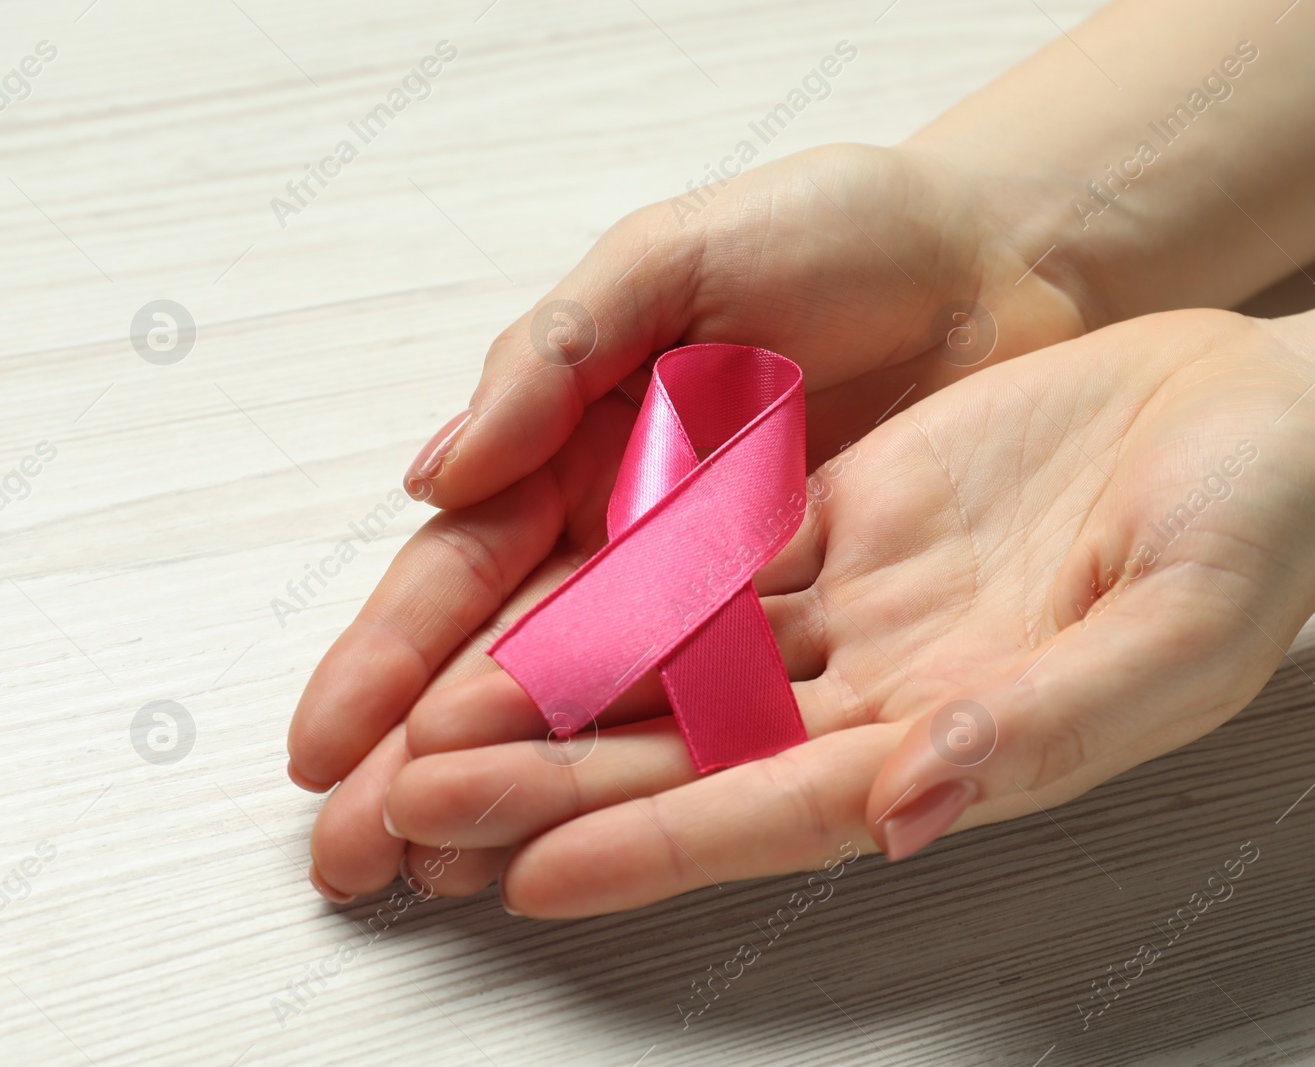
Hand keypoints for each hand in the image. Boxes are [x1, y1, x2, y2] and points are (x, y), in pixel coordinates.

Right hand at [287, 142, 1085, 899]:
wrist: (992, 258)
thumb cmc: (834, 228)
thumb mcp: (675, 258)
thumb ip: (559, 353)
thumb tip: (436, 470)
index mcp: (579, 440)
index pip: (464, 570)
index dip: (389, 659)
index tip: (322, 748)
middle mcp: (637, 531)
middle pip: (512, 663)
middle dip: (426, 760)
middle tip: (353, 855)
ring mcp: (724, 588)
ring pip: (606, 706)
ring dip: (525, 788)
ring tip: (446, 872)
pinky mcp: (815, 617)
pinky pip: (731, 705)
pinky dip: (666, 772)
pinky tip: (609, 833)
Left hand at [371, 307, 1314, 914]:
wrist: (1265, 417)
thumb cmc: (1253, 531)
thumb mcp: (1179, 631)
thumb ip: (1048, 721)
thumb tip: (915, 797)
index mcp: (960, 735)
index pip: (778, 804)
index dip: (659, 845)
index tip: (537, 874)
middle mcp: (889, 684)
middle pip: (695, 745)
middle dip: (559, 776)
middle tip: (421, 801)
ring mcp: (861, 599)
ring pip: (683, 652)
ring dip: (562, 681)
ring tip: (436, 712)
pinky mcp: (850, 511)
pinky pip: (714, 544)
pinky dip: (624, 567)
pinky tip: (535, 588)